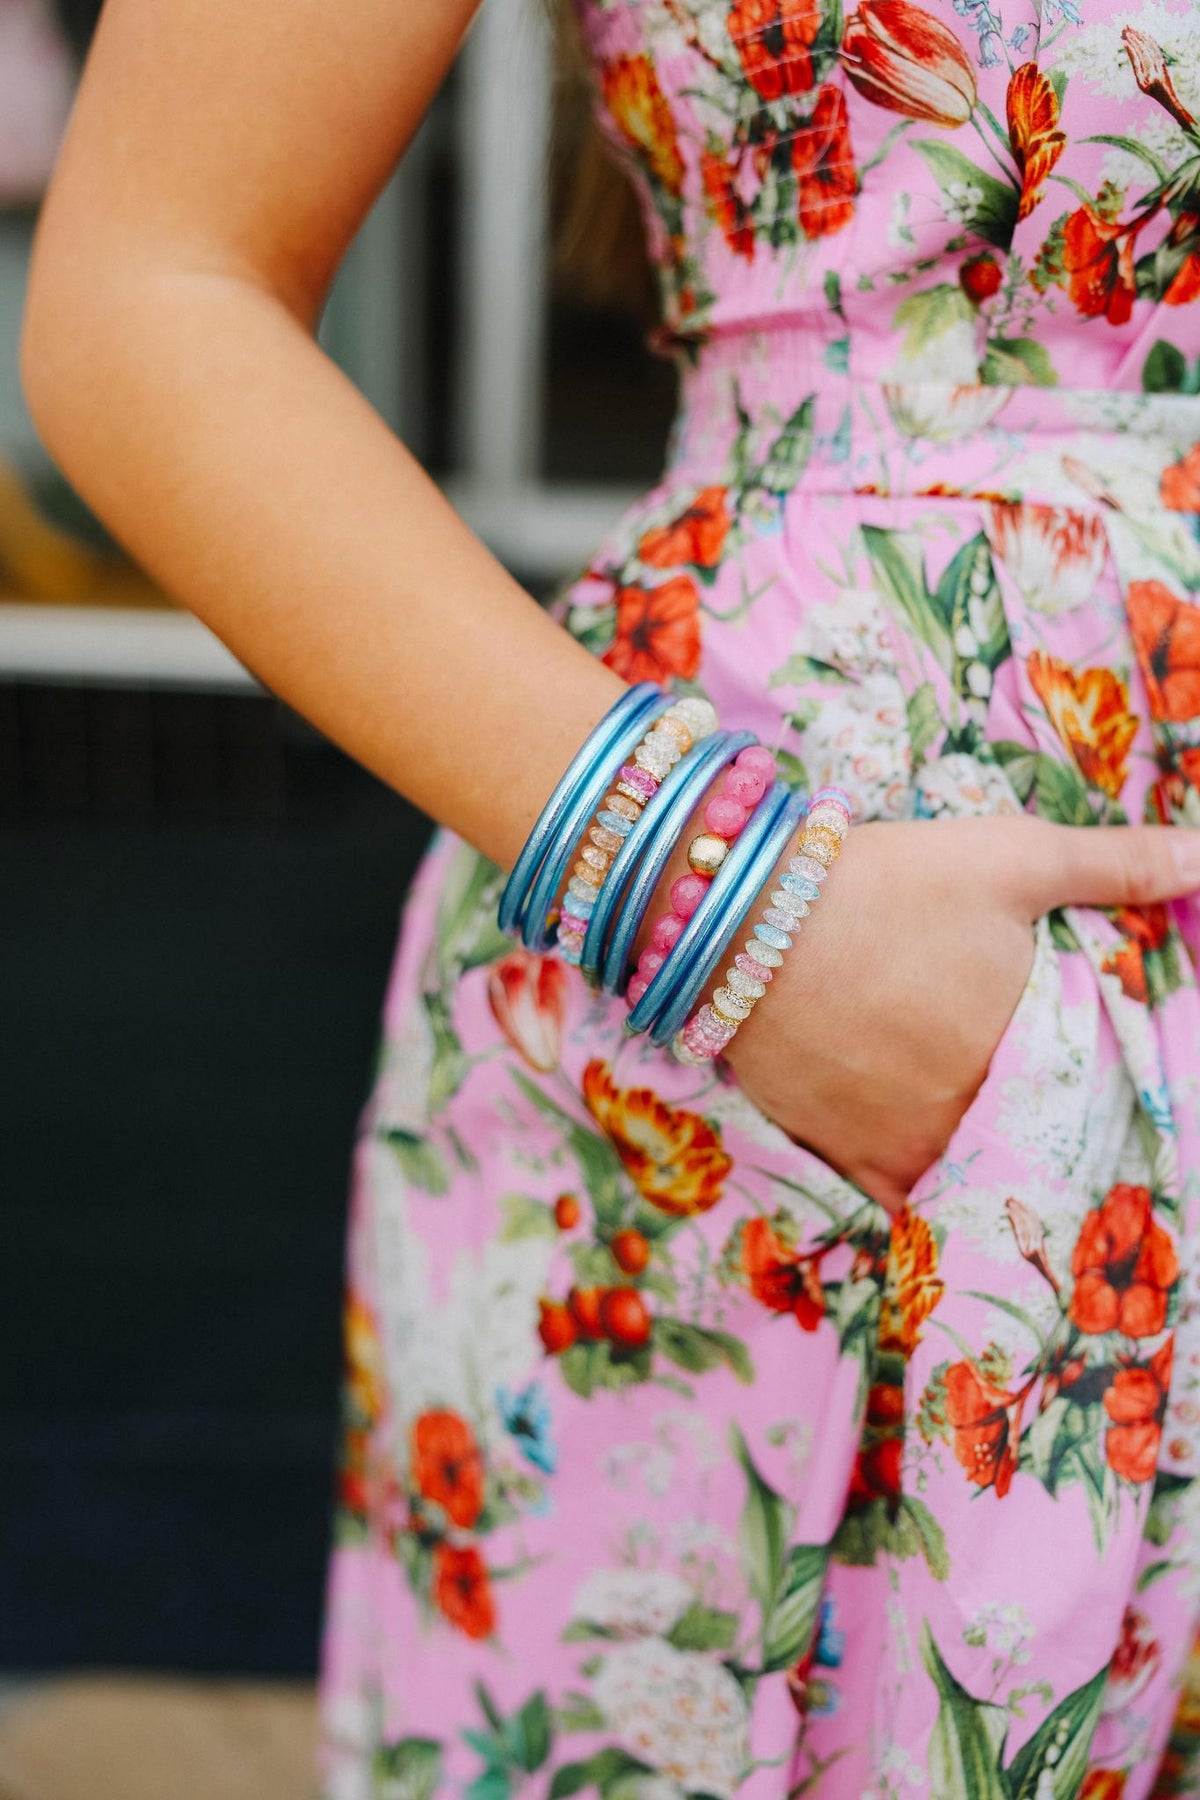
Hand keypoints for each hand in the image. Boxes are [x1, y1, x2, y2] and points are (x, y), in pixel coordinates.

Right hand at [720, 816, 1199, 1213]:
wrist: (745, 923)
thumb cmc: (887, 885)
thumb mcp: (1010, 858)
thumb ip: (1116, 865)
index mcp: (1032, 1053)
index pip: (1094, 1088)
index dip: (1096, 1080)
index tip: (1091, 1073)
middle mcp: (980, 1119)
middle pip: (1033, 1135)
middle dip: (1041, 1117)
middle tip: (1037, 1099)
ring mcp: (912, 1147)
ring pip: (975, 1174)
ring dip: (989, 1158)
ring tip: (988, 1130)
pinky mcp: (848, 1158)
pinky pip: (903, 1202)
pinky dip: (925, 1195)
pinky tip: (935, 1176)